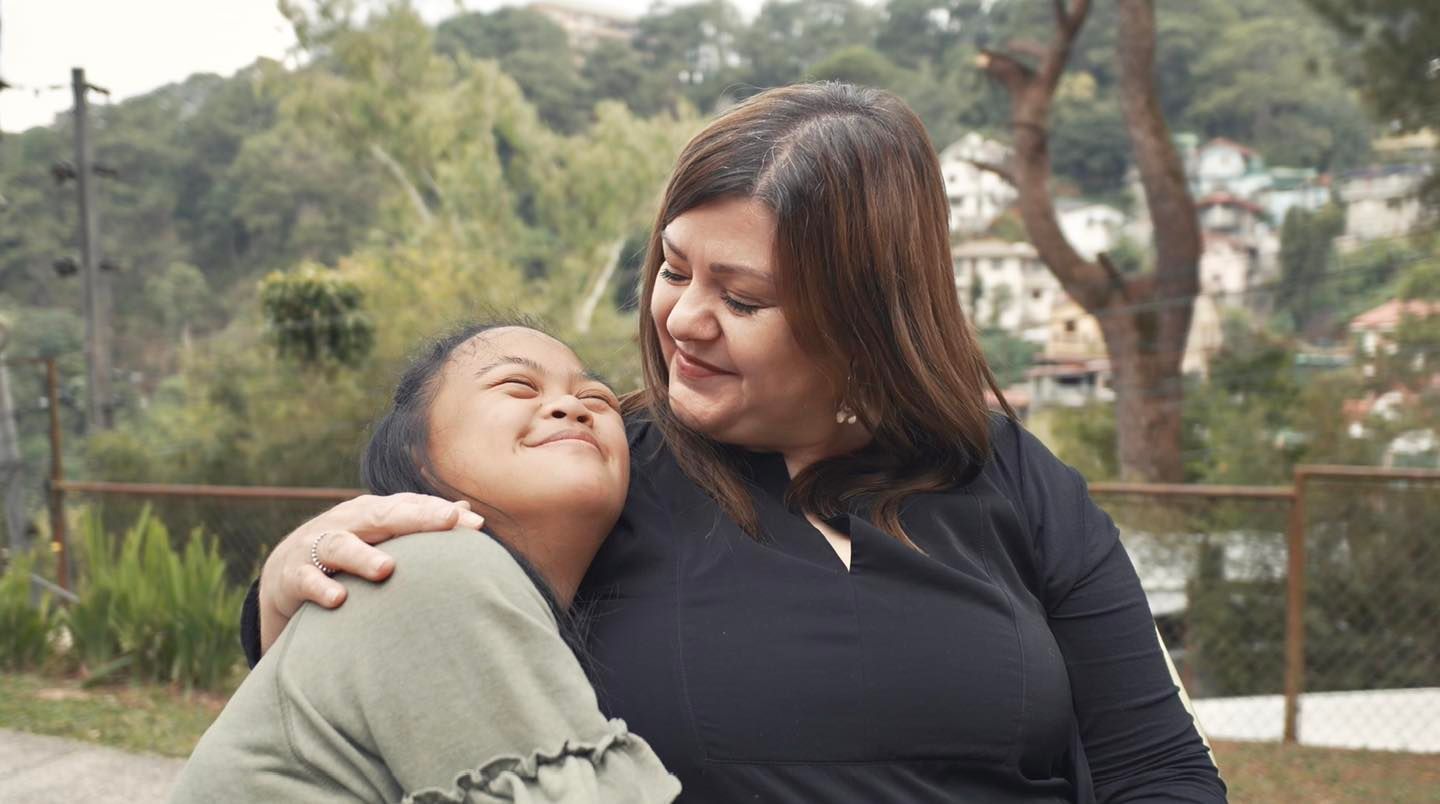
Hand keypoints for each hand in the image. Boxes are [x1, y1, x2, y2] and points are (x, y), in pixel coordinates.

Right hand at [257, 493, 484, 653]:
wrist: (285, 571)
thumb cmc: (350, 550)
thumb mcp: (383, 534)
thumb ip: (421, 522)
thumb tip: (469, 511)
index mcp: (373, 512)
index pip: (410, 507)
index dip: (441, 513)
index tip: (475, 524)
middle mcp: (347, 522)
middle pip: (382, 515)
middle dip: (416, 518)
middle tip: (448, 521)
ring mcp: (318, 546)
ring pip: (341, 545)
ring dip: (364, 557)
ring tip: (386, 569)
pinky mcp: (294, 575)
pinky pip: (307, 580)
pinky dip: (321, 587)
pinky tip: (338, 599)